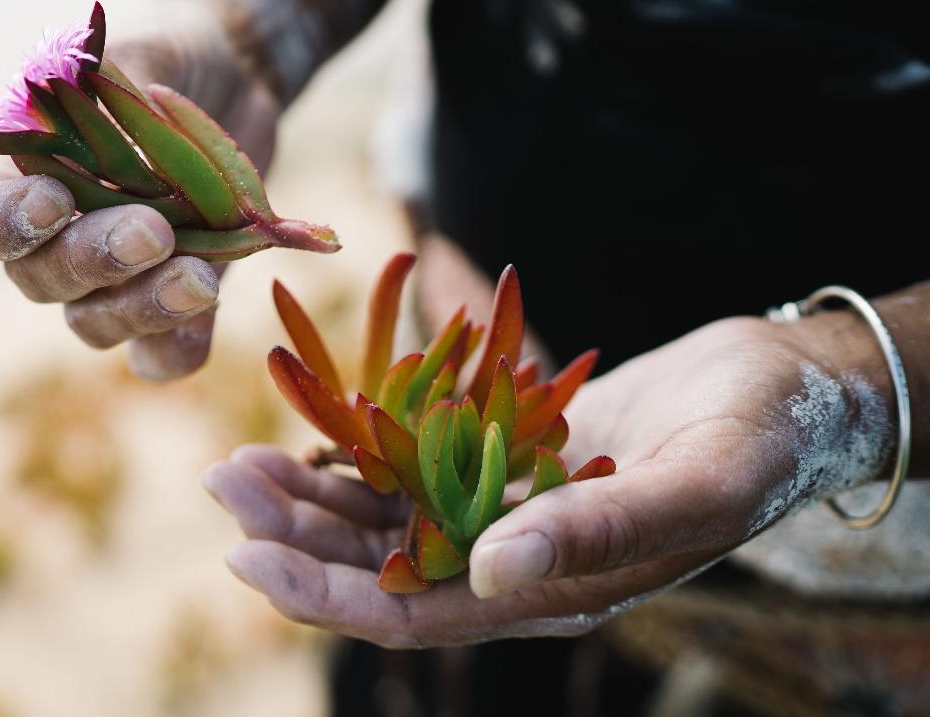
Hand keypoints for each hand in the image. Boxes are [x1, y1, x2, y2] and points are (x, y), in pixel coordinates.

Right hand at [0, 13, 281, 379]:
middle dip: (93, 259)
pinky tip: (208, 309)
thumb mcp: (128, 55)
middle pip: (38, 279)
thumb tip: (80, 118)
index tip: (51, 201)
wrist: (231, 80)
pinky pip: (160, 354)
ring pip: (94, 323)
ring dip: (142, 307)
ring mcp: (106, 280)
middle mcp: (44, 240)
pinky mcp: (168, 302)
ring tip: (200, 275)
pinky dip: (179, 345)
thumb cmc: (160, 58)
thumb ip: (97, 90)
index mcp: (3, 176)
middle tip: (152, 230)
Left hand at [203, 314, 893, 646]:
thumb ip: (599, 531)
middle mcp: (516, 561)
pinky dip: (360, 455)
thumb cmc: (757, 440)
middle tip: (223, 484)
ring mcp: (506, 510)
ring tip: (240, 463)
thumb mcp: (693, 482)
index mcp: (554, 590)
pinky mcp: (504, 460)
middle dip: (296, 538)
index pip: (418, 614)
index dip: (329, 596)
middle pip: (381, 568)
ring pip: (386, 519)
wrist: (782, 392)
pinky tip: (310, 436)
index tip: (249, 560)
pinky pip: (415, 468)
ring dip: (312, 497)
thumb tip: (494, 570)